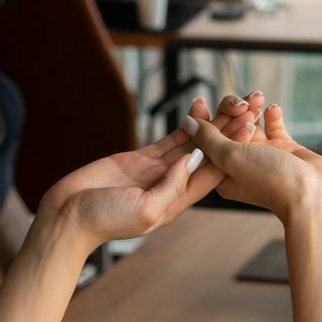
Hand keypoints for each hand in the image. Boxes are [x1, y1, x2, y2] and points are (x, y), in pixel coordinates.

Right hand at [38, 92, 260, 251]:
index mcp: (176, 202)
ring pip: (192, 143)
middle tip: (250, 105)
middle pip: (208, 155)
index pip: (212, 173)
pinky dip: (185, 124)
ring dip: (213, 123)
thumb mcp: (144, 210)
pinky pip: (170, 138)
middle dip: (229, 131)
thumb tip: (193, 161)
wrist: (69, 217)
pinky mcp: (141, 159)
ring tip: (232, 100)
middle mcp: (171, 186)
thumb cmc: (104, 220)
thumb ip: (170, 187)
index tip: (251, 130)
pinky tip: (200, 107)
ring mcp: (157, 172)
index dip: (233, 151)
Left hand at [185, 101, 321, 224]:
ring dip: (252, 109)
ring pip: (250, 125)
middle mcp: (241, 166)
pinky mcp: (283, 150)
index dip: (200, 122)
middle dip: (230, 112)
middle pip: (227, 130)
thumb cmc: (270, 180)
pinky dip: (272, 116)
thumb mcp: (231, 157)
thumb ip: (209, 139)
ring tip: (258, 98)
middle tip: (238, 102)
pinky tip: (273, 110)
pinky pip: (273, 127)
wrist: (312, 193)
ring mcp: (262, 157)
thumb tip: (188, 123)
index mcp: (222, 174)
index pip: (205, 143)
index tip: (199, 102)